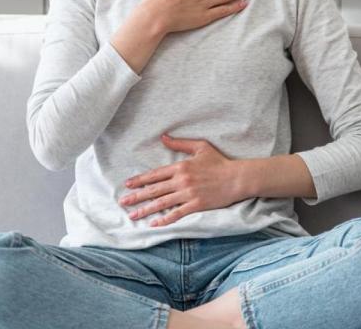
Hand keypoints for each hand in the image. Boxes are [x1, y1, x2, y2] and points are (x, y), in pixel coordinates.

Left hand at [119, 134, 246, 226]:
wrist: (237, 178)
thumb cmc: (220, 162)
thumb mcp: (200, 147)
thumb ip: (180, 143)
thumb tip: (163, 137)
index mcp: (181, 166)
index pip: (155, 174)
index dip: (140, 180)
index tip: (128, 184)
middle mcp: (181, 181)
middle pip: (154, 190)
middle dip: (137, 196)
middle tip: (123, 202)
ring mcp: (188, 194)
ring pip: (162, 203)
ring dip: (146, 209)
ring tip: (133, 215)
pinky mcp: (196, 205)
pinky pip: (177, 214)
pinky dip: (165, 220)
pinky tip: (154, 224)